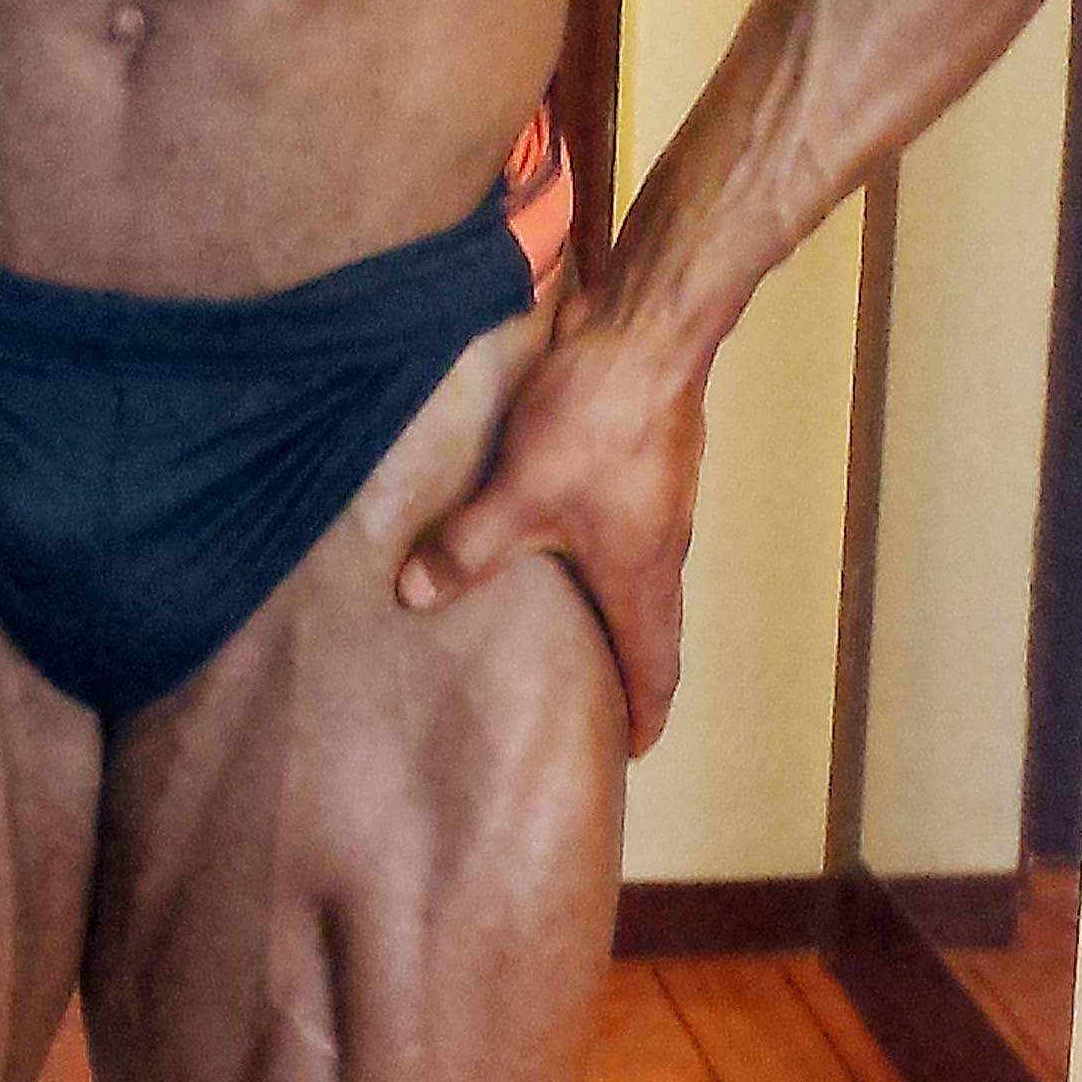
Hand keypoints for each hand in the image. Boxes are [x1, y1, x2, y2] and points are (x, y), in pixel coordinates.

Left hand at [396, 297, 706, 751]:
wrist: (649, 334)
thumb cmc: (596, 423)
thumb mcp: (516, 495)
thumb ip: (467, 549)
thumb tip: (413, 597)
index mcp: (640, 575)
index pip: (655, 665)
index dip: (645, 711)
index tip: (634, 747)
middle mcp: (665, 547)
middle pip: (658, 626)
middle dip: (636, 667)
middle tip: (608, 699)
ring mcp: (668, 501)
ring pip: (649, 573)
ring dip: (626, 606)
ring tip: (586, 624)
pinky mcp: (657, 460)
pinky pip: (640, 526)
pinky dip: (616, 553)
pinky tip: (578, 536)